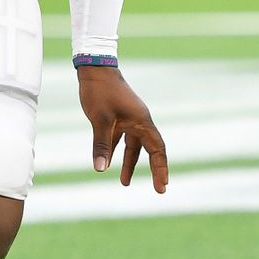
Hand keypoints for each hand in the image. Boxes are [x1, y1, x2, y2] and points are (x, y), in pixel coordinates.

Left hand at [79, 65, 168, 192]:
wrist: (95, 69)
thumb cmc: (100, 92)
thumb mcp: (100, 121)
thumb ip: (102, 145)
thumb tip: (100, 169)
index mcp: (142, 122)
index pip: (157, 150)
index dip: (161, 169)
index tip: (162, 186)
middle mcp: (140, 122)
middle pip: (150, 150)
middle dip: (153, 169)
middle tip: (159, 189)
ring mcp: (130, 119)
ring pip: (133, 146)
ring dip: (129, 163)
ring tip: (123, 182)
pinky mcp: (118, 117)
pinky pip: (121, 139)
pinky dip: (116, 151)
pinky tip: (108, 163)